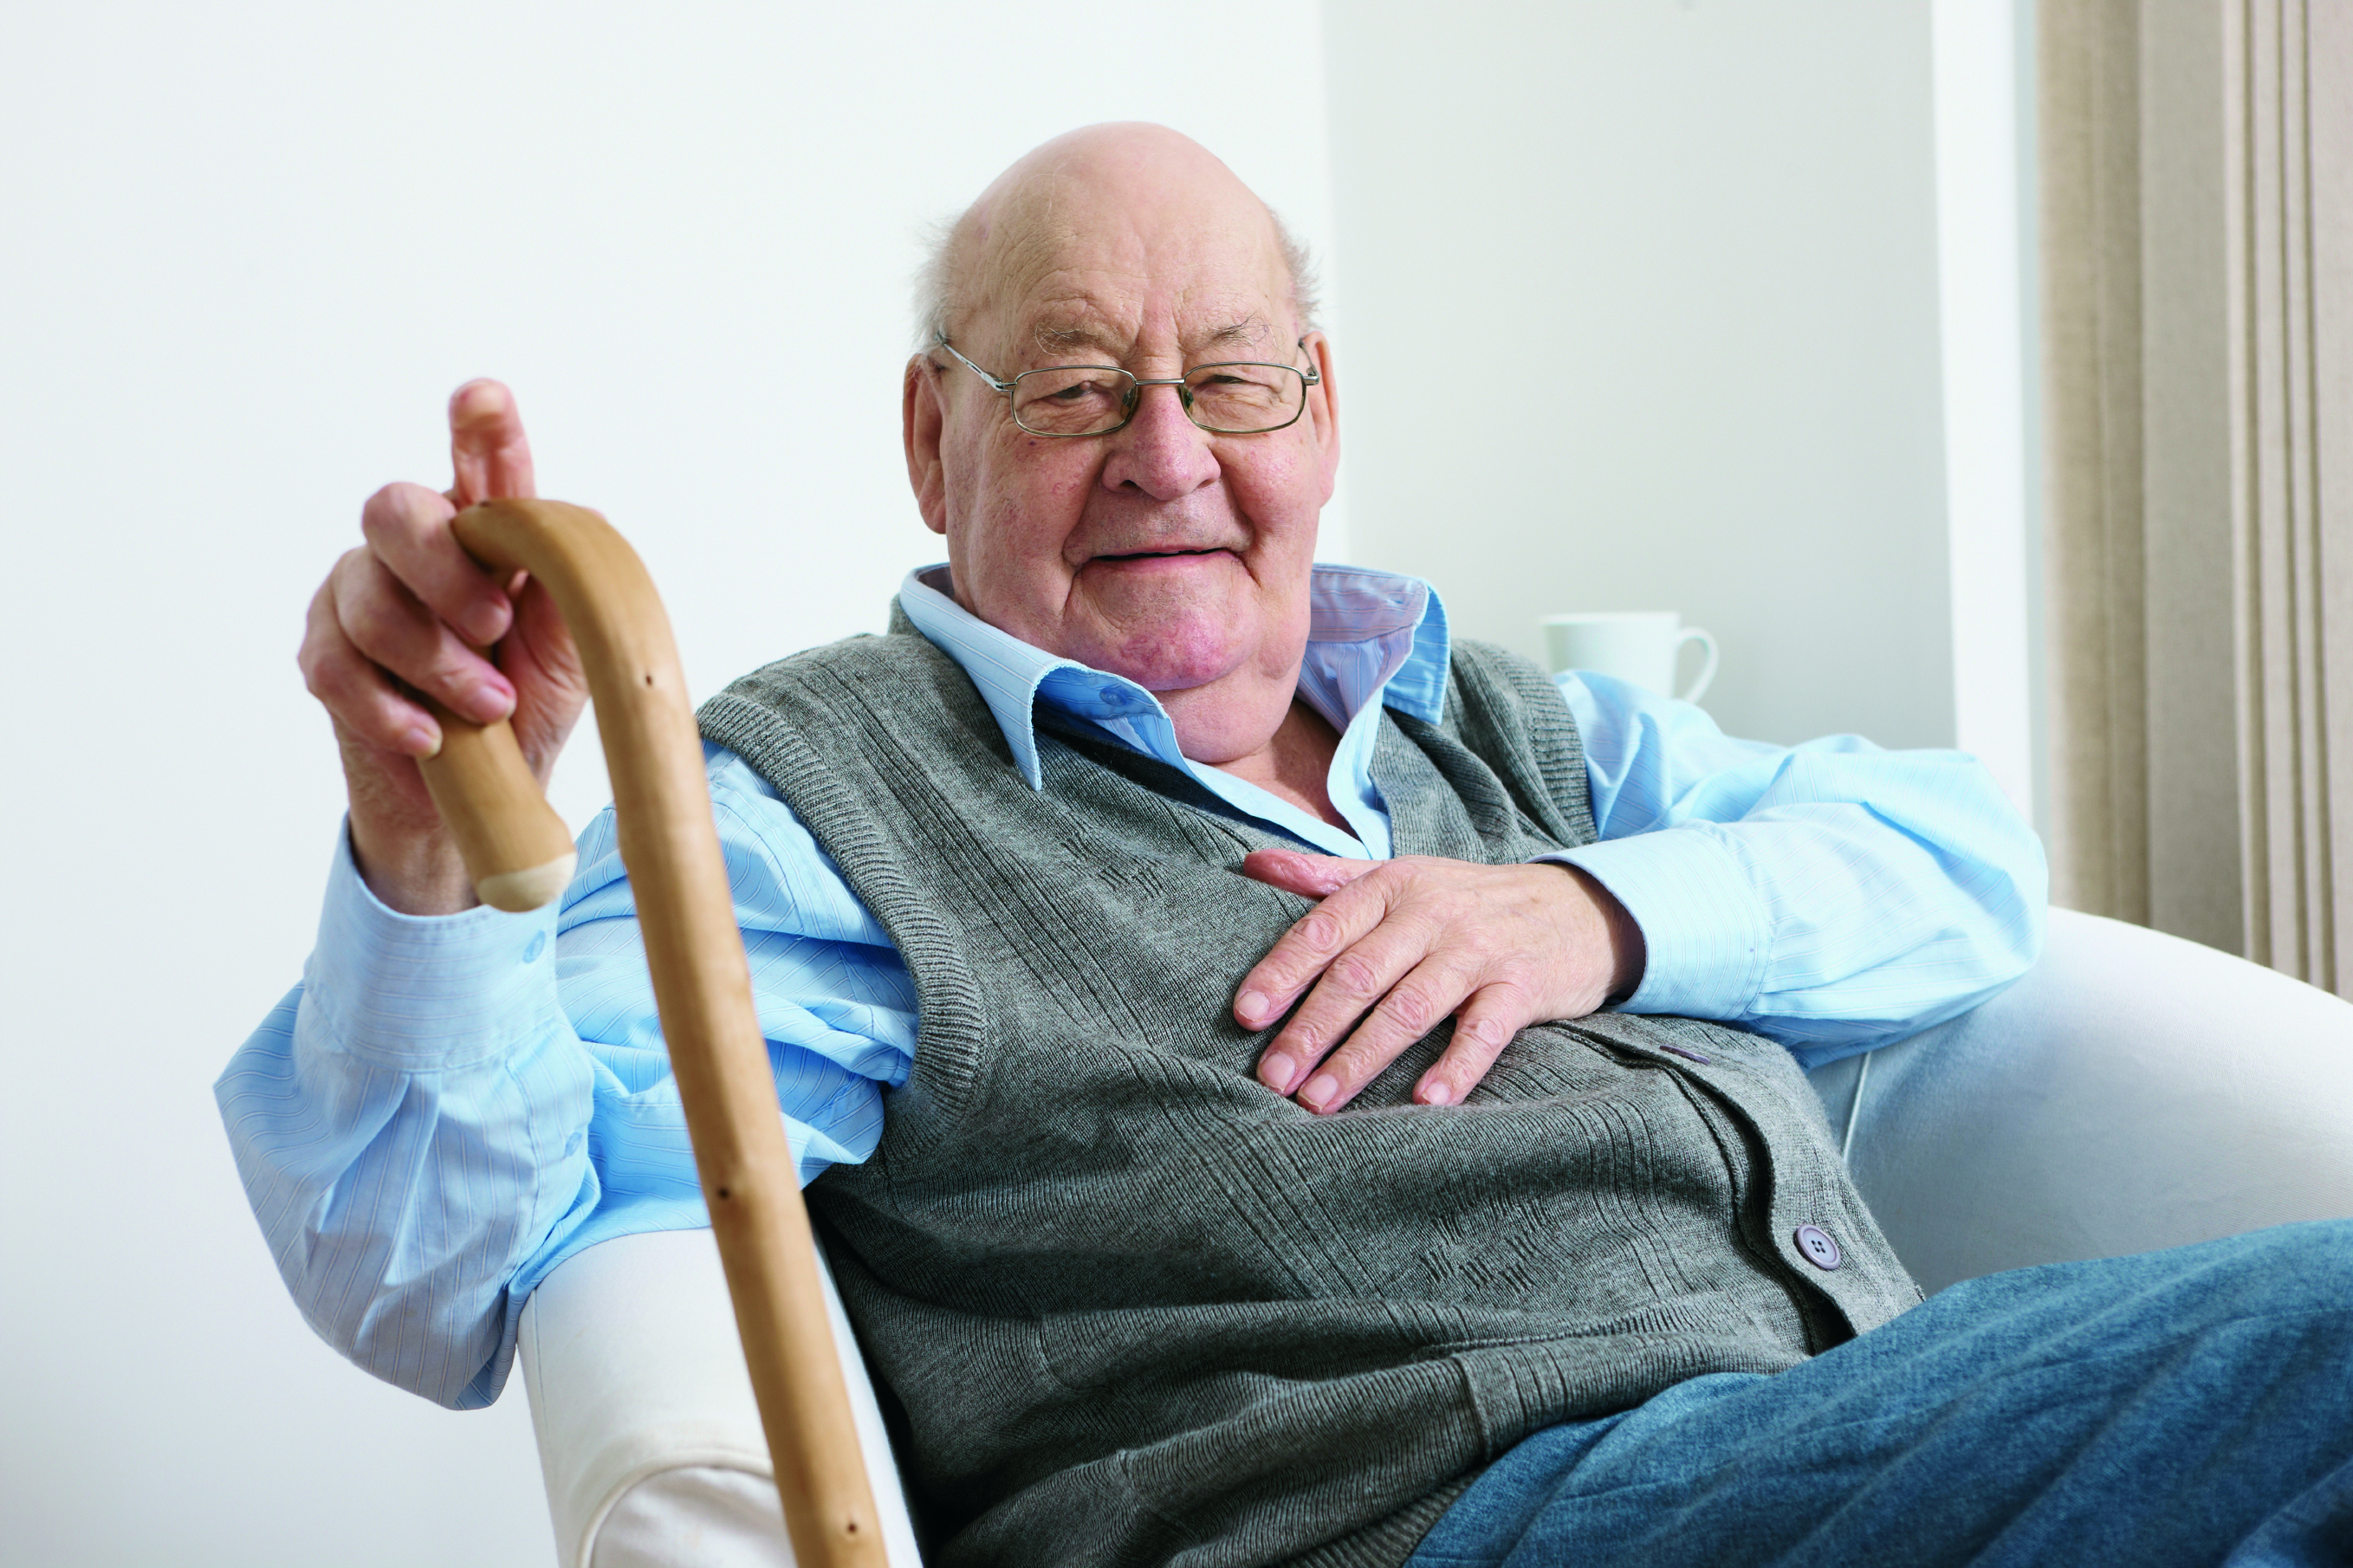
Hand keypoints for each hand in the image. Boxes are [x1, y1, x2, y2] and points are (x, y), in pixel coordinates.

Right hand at [297, 380, 586, 914]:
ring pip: (368, 599)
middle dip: (444, 574)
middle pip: (393, 512)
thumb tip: (567, 538)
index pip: (482, 463)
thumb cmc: (530, 703)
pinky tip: (432, 735)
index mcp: (485, 532)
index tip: (483, 399)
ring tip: (488, 707)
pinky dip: (392, 709)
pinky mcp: (324, 652)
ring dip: (436, 663)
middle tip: (493, 627)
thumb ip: (569, 589)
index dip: (480, 429)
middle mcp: (414, 545)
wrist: (480, 796)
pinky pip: (337, 665)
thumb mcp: (573, 650)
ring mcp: (358, 592)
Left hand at [1233, 850, 1645, 1113]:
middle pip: (1359, 975)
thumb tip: (1254, 864)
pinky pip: (1484, 1030)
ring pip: (1409, 1007)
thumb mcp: (1398, 877)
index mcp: (1392, 887)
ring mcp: (1478, 950)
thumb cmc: (1465, 902)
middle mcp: (1431, 913)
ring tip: (1321, 1100)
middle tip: (1274, 1078)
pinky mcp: (1521, 986)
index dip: (1282, 972)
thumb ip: (1326, 877)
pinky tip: (1425, 1101)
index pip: (1325, 929)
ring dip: (1362, 1057)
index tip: (1247, 1015)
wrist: (1574, 908)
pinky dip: (1456, 1066)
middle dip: (1311, 1029)